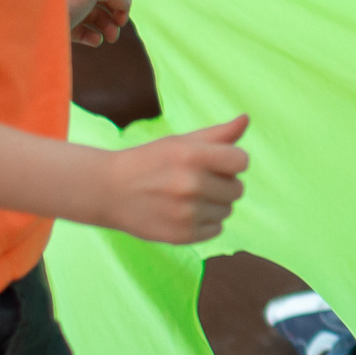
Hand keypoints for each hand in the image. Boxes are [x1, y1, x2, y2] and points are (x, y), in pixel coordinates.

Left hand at [65, 0, 131, 46]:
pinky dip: (94, 37)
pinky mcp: (64, 29)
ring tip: (110, 38)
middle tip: (120, 24)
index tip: (125, 7)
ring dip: (109, 27)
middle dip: (118, 12)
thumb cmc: (62, 1)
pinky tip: (95, 41)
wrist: (31, 24)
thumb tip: (123, 4)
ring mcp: (71, 10)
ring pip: (98, 17)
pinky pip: (85, 32)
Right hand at [94, 115, 249, 242]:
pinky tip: (183, 214)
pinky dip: (205, 223)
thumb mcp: (180, 142)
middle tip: (197, 181)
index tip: (216, 163)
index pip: (241, 161)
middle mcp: (191, 184)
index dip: (232, 162)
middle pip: (237, 189)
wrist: (108, 191)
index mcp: (192, 155)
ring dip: (214, 204)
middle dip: (222, 184)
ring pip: (227, 211)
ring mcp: (187, 213)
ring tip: (187, 198)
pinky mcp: (182, 235)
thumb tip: (246, 119)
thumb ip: (217, 134)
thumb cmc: (149, 161)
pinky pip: (216, 230)